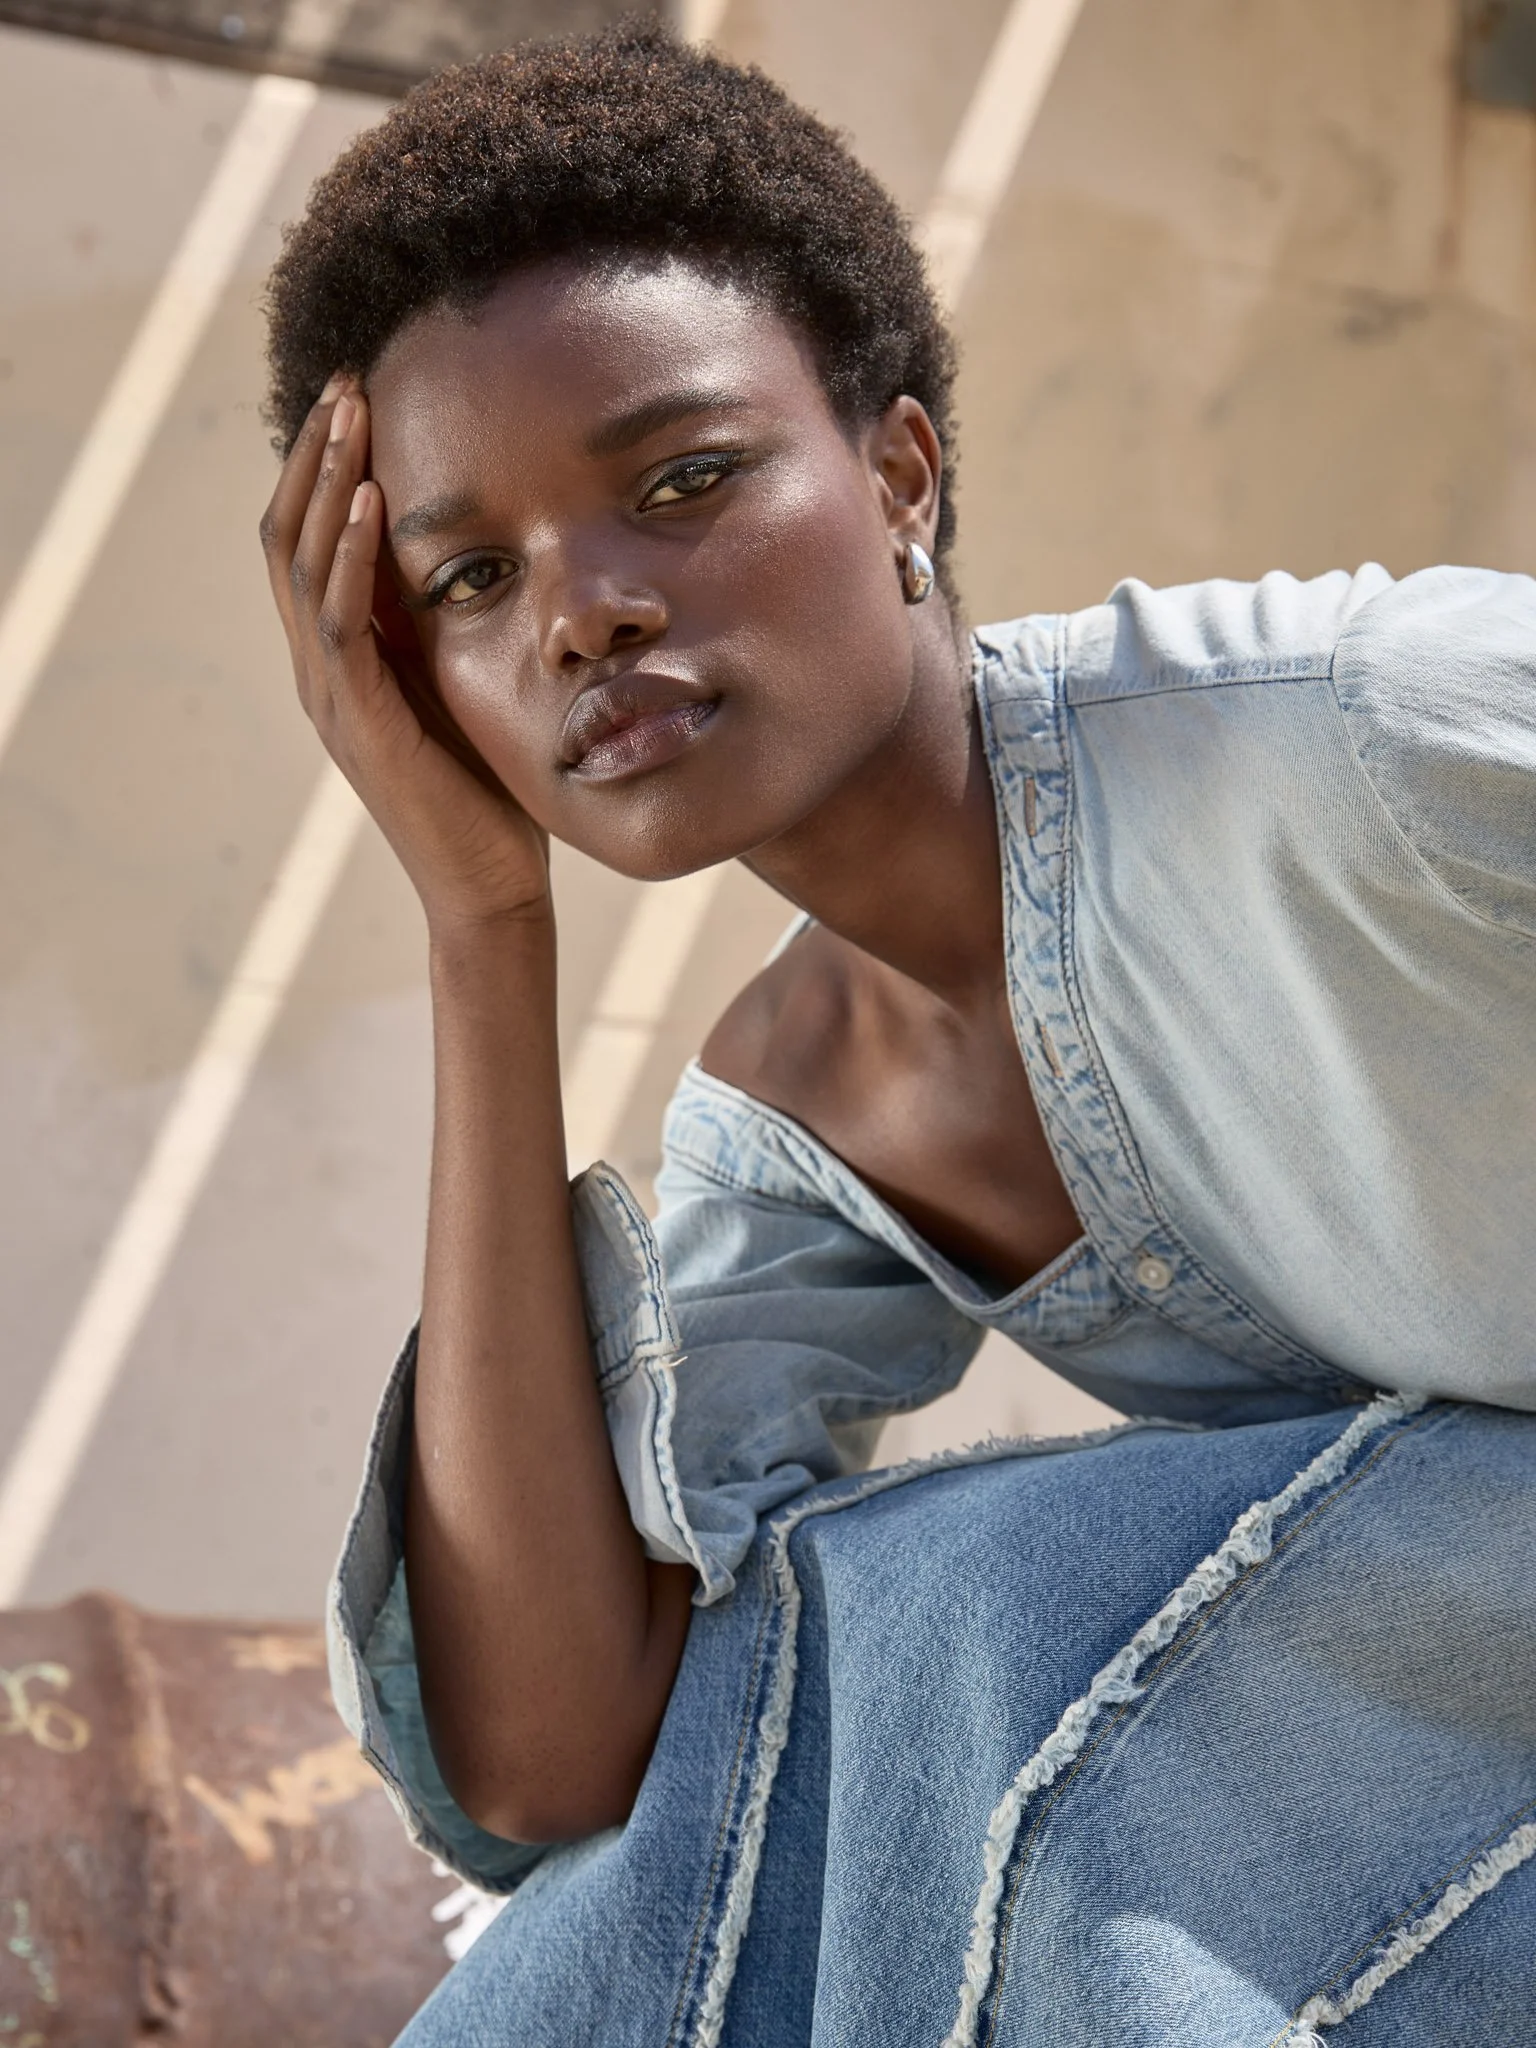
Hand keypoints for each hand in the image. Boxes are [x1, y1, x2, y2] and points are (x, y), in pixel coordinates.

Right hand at [260, 380, 552, 931]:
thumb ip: (445, 628)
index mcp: (342, 660)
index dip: (323, 468)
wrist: (491, 886)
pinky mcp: (361, 725)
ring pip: (305, 569)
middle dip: (316, 455)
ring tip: (350, 418)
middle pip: (290, 538)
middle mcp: (321, 672)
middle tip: (343, 381)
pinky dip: (353, 561)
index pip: (311, 542)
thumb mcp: (465, 684)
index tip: (353, 395)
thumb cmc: (491, 789)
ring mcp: (332, 698)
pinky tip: (374, 506)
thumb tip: (469, 551)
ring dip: (327, 487)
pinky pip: (343, 626)